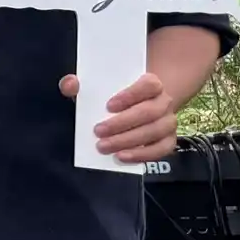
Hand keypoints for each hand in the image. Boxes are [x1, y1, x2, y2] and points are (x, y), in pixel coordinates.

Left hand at [61, 70, 181, 163]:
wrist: (138, 105)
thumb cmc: (114, 95)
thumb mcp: (95, 87)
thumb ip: (79, 83)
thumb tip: (70, 85)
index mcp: (151, 83)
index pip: (149, 85)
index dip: (130, 95)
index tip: (109, 106)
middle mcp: (164, 101)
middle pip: (150, 112)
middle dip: (123, 123)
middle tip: (98, 131)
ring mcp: (169, 122)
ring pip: (155, 131)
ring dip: (129, 141)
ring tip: (104, 147)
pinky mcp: (168, 140)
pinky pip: (162, 149)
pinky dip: (143, 155)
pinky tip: (122, 157)